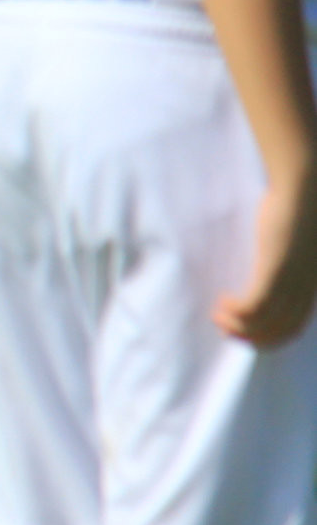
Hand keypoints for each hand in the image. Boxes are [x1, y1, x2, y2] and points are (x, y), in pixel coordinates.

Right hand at [214, 175, 316, 345]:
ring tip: (217, 314)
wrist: (304, 187)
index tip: (243, 330)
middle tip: (224, 328)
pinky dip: (236, 312)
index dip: (267, 338)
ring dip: (236, 325)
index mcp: (313, 286)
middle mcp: (306, 289)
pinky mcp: (276, 269)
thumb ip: (291, 260)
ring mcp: (293, 280)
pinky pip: (254, 306)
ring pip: (263, 322)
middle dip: (249, 337)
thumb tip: (271, 270)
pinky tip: (222, 301)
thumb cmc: (299, 207)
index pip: (293, 329)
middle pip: (279, 332)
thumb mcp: (298, 243)